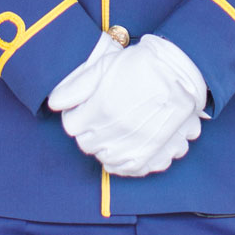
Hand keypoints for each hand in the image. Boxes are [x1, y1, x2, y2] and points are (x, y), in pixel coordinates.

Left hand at [51, 34, 207, 177]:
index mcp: (100, 109)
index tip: (82, 109)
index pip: (72, 126)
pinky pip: (131, 170)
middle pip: (88, 144)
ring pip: (107, 160)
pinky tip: (125, 150)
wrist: (180, 71)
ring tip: (111, 134)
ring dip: (105, 149)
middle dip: (88, 132)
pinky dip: (125, 164)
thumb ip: (76, 86)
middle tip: (98, 119)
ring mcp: (135, 145)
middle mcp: (116, 132)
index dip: (75, 115)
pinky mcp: (154, 153)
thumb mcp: (104, 66)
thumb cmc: (141, 65)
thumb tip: (54, 102)